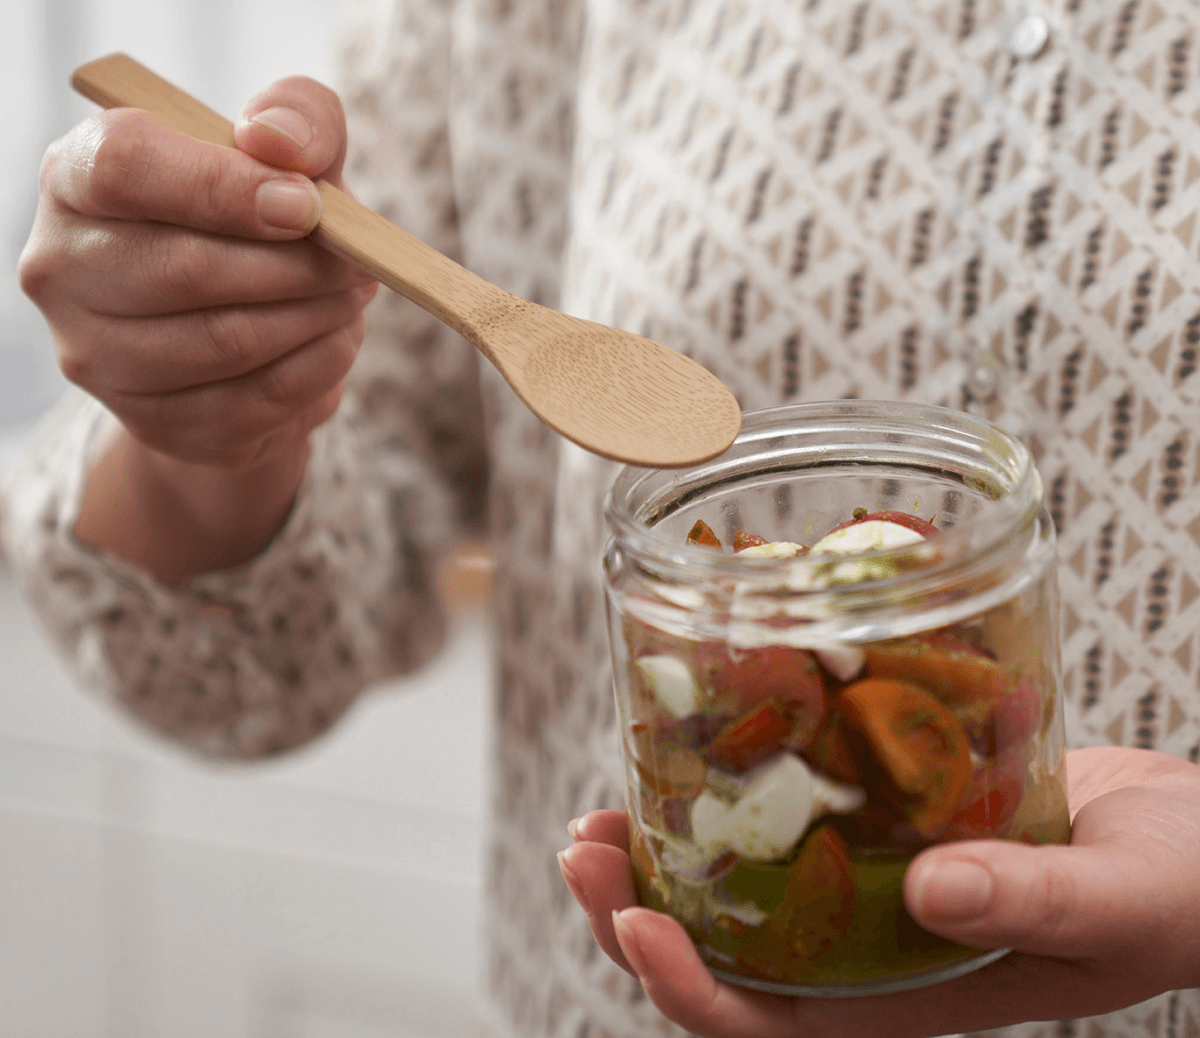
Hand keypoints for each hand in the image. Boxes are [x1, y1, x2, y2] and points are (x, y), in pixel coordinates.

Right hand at [21, 78, 377, 579]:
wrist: (247, 320)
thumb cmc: (261, 214)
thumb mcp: (289, 148)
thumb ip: (298, 116)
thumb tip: (280, 142)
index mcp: (78, 176)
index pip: (125, 169)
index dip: (224, 188)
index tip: (306, 204)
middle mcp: (64, 269)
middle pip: (186, 269)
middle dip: (296, 266)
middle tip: (357, 261)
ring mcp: (99, 357)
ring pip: (226, 342)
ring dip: (315, 317)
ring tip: (351, 295)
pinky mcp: (154, 423)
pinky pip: (254, 401)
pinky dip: (317, 367)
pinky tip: (335, 339)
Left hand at [559, 747, 1199, 1036]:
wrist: (1197, 839)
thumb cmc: (1180, 888)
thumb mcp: (1120, 900)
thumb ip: (1032, 900)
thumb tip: (928, 892)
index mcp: (913, 999)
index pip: (774, 1027)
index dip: (691, 990)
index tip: (635, 925)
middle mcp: (871, 950)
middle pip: (725, 960)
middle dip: (637, 919)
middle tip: (580, 850)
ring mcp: (869, 888)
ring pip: (737, 897)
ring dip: (659, 862)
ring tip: (598, 817)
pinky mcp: (880, 825)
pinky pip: (784, 825)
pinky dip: (725, 803)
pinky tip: (687, 760)